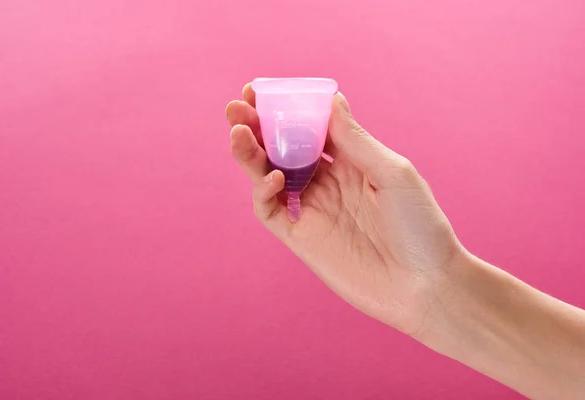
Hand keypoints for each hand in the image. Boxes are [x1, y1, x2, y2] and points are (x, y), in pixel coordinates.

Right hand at [226, 83, 464, 336]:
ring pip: (268, 175)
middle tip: (236, 107)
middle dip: (256, 126)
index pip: (309, 127)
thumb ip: (357, 141)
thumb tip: (332, 101)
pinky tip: (272, 177)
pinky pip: (271, 211)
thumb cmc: (421, 226)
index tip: (262, 90)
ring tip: (237, 132)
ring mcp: (313, 210)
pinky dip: (263, 192)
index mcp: (350, 161)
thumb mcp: (394, 174)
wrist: (425, 285)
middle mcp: (327, 182)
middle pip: (281, 148)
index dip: (285, 108)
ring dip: (249, 154)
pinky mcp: (302, 238)